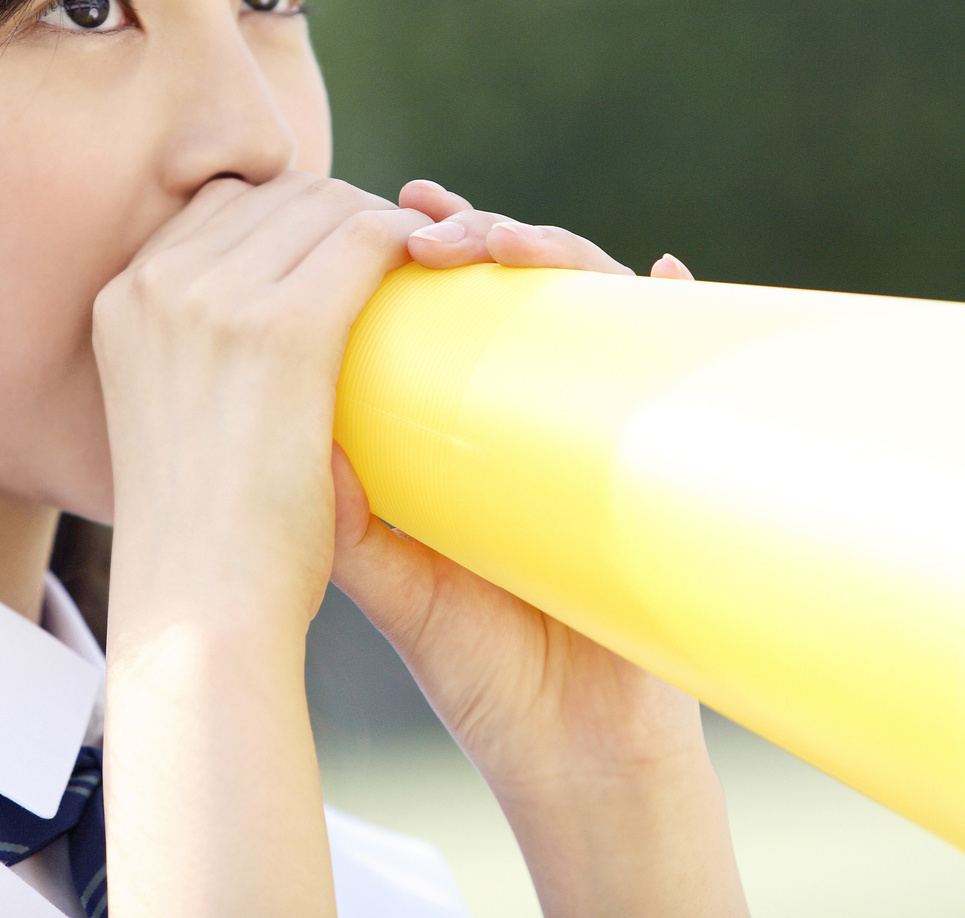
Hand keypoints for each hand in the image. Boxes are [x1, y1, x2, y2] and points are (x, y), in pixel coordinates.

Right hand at [93, 172, 430, 917]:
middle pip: (276, 195)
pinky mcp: (280, 329)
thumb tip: (266, 371)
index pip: (221, 206)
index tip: (344, 257)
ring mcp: (211, 298)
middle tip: (401, 263)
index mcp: (122, 301)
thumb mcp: (178, 432)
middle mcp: (155, 282)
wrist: (201, 609)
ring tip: (428, 266)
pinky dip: (407, 240)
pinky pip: (363, 239)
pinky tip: (442, 265)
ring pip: (325, 205)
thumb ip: (207, 378)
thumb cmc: (204, 545)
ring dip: (380, 223)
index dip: (293, 219)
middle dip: (343, 212)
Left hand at [330, 181, 746, 917]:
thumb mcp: (392, 582)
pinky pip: (680, 362)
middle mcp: (538, 410)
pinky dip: (673, 306)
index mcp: (467, 430)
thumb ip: (341, 516)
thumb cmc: (481, 666)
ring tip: (495, 241)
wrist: (573, 747)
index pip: (443, 315)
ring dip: (549, 251)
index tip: (365, 217)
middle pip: (514, 289)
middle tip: (422, 222)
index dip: (406, 256)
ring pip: (587, 304)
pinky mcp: (666, 456)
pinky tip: (660, 270)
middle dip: (474, 232)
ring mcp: (604, 426)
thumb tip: (284, 420)